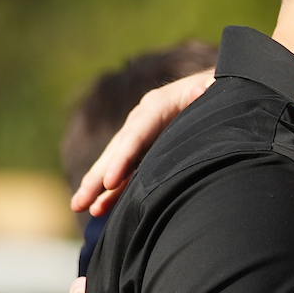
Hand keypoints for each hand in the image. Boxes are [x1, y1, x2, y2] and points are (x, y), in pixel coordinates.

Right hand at [71, 70, 214, 219]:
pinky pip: (126, 172)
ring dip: (96, 187)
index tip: (110, 182)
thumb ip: (207, 90)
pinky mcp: (145, 150)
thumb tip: (203, 89)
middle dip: (97, 178)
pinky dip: (113, 189)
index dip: (121, 159)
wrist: (210, 84)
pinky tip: (99, 208)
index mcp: (156, 106)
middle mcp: (141, 120)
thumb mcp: (214, 87)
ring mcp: (140, 136)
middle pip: (116, 152)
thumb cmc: (214, 88)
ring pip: (114, 163)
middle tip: (79, 202)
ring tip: (79, 207)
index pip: (135, 136)